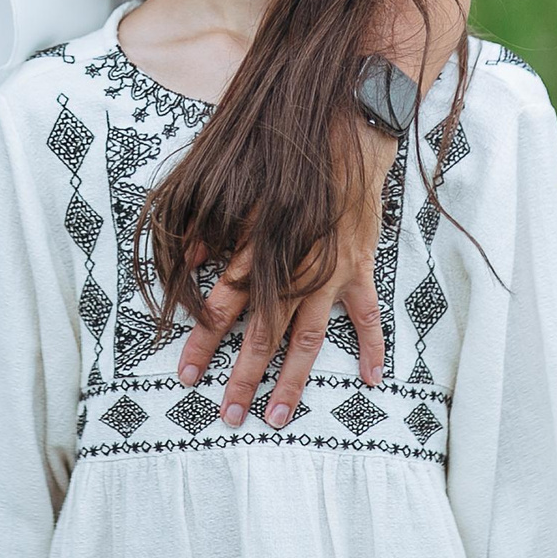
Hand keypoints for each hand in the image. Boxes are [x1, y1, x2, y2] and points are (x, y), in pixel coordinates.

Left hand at [179, 128, 393, 429]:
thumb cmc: (291, 164)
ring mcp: (330, 276)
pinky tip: (372, 380)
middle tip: (225, 415)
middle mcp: (294, 272)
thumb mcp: (245, 191)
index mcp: (261, 252)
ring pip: (308, 341)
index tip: (185, 373)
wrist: (348, 140)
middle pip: (264, 336)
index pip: (224, 306)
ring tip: (277, 417)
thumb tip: (185, 260)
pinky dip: (371, 347)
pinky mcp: (359, 271)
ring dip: (291, 382)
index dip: (203, 341)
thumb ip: (214, 229)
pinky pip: (366, 316)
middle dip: (242, 378)